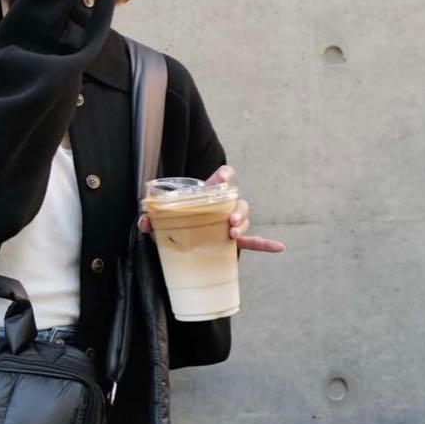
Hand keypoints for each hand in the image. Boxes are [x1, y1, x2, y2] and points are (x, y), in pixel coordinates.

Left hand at [137, 164, 286, 253]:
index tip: (226, 176)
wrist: (178, 238)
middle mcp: (220, 207)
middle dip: (236, 208)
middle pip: (236, 201)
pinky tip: (279, 247)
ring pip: (243, 217)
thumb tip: (145, 222)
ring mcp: (228, 223)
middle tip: (229, 220)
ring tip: (233, 232)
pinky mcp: (232, 240)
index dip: (224, 176)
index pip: (219, 180)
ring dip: (243, 222)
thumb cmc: (172, 222)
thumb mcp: (160, 221)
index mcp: (205, 196)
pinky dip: (265, 244)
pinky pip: (252, 241)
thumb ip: (151, 219)